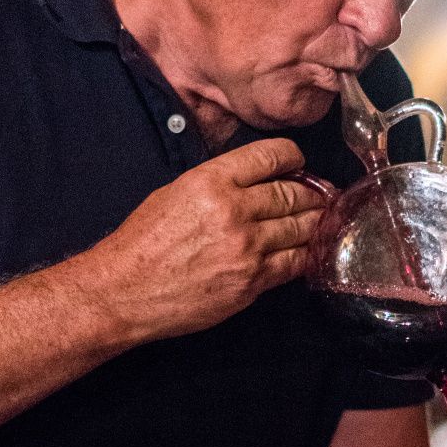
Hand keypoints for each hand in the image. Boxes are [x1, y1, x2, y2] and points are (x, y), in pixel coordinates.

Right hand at [88, 137, 332, 342]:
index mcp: (211, 181)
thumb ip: (219, 183)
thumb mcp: (176, 192)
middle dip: (312, 192)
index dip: (293, 157)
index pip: (271, 156)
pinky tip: (308, 247)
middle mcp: (233, 211)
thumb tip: (258, 181)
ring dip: (315, 221)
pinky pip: (294, 264)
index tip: (299, 163)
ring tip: (320, 218)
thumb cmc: (144, 242)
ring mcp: (246, 250)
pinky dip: (306, 253)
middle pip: (293, 194)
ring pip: (301, 229)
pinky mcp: (251, 283)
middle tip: (319, 194)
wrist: (125, 290)